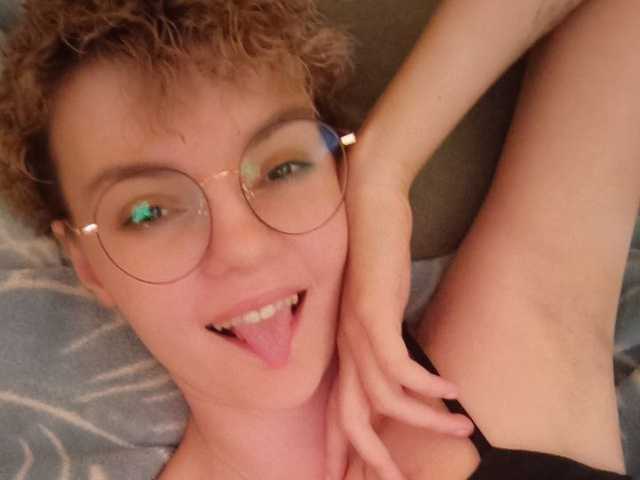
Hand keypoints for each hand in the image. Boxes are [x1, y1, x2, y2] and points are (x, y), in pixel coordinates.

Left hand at [325, 185, 473, 479]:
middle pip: (352, 421)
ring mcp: (355, 333)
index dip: (344, 451)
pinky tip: (453, 389)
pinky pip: (400, 366)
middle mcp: (343, 349)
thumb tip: (401, 371)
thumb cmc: (375, 259)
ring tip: (463, 428)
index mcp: (343, 351)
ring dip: (428, 420)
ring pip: (386, 400)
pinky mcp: (372, 314)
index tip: (357, 477)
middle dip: (375, 459)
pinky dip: (429, 385)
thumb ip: (383, 341)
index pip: (338, 414)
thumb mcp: (378, 308)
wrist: (368, 209)